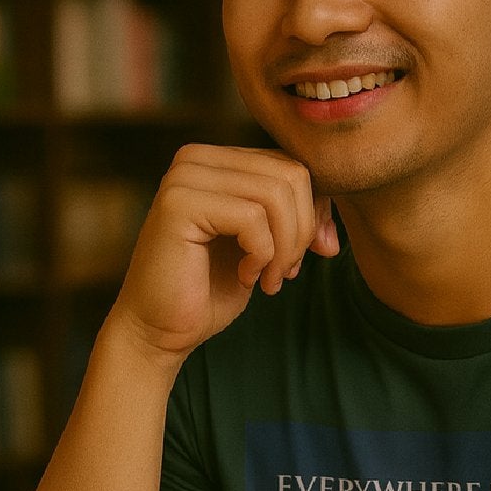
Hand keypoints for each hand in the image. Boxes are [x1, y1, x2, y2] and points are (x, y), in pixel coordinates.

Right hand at [110, 144, 339, 370]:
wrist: (158, 331)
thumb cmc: (209, 291)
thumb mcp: (264, 249)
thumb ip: (295, 223)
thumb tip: (332, 234)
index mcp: (217, 160)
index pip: (292, 165)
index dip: (314, 212)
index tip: (306, 257)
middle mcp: (196, 158)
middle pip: (291, 174)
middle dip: (303, 230)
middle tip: (288, 271)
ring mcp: (184, 177)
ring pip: (276, 194)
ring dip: (286, 246)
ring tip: (271, 278)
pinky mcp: (178, 204)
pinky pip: (252, 218)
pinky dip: (263, 255)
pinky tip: (246, 277)